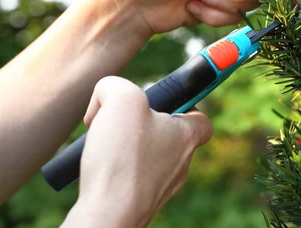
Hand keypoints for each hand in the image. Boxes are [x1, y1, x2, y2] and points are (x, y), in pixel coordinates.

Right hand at [63, 77, 212, 227]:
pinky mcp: (140, 201)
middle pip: (168, 134)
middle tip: (121, 120)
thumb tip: (107, 92)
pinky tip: (99, 167)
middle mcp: (179, 164)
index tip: (164, 100)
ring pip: (148, 157)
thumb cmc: (122, 159)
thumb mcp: (121, 99)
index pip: (201, 117)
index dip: (184, 104)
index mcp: (185, 137)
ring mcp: (161, 186)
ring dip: (127, 146)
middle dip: (143, 123)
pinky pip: (131, 177)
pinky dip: (116, 169)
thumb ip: (117, 85)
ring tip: (104, 144)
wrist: (107, 215)